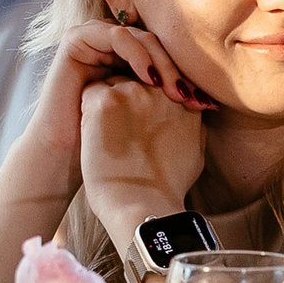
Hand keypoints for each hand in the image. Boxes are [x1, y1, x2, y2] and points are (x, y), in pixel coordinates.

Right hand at [25, 20, 210, 163]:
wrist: (69, 157)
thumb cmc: (110, 147)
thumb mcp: (148, 122)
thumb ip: (173, 106)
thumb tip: (215, 104)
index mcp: (135, 62)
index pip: (169, 58)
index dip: (190, 79)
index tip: (207, 106)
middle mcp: (117, 47)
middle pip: (159, 45)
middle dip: (178, 71)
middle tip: (191, 97)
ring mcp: (97, 40)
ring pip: (140, 37)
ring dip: (161, 62)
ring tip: (172, 90)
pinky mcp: (77, 40)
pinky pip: (114, 35)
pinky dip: (135, 54)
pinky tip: (147, 80)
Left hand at [81, 76, 206, 248]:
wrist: (142, 206)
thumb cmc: (166, 188)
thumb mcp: (196, 155)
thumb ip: (193, 127)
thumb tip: (191, 119)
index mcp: (184, 103)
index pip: (161, 84)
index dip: (147, 101)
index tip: (139, 122)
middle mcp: (162, 91)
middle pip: (137, 77)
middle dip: (128, 96)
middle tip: (120, 128)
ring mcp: (133, 92)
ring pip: (112, 80)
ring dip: (107, 101)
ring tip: (106, 133)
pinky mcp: (104, 101)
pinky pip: (90, 91)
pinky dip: (87, 108)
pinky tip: (92, 132)